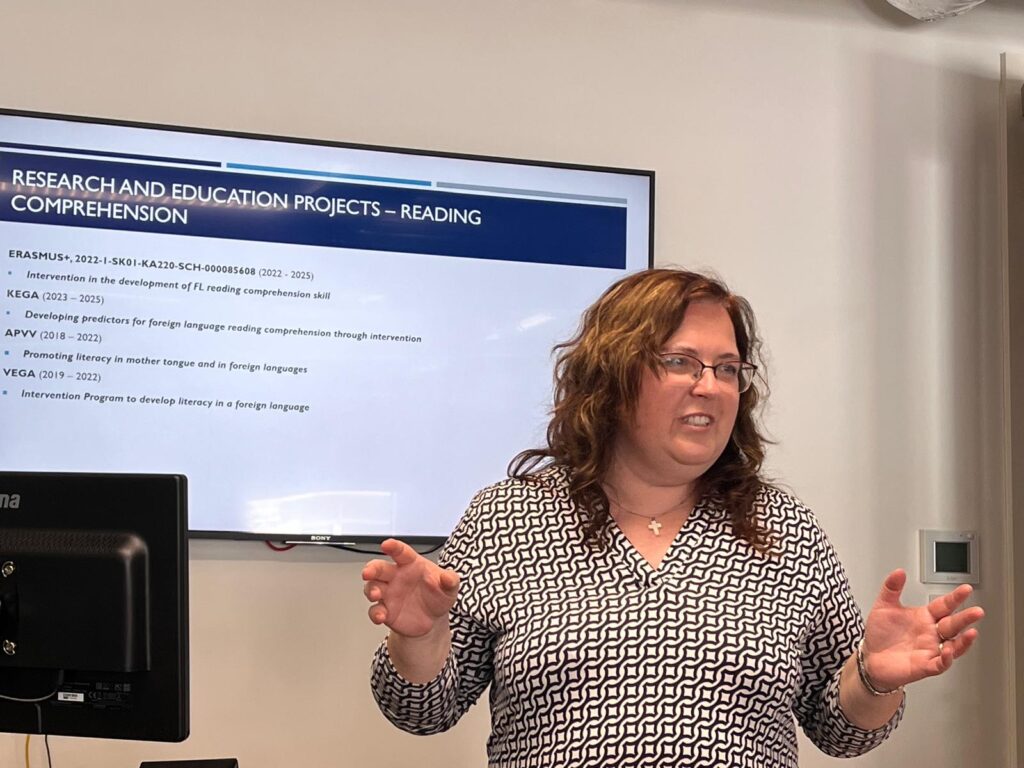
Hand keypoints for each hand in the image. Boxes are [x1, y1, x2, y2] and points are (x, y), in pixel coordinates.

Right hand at [361, 538, 459, 637]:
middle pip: (379, 568)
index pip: (401, 552)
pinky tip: (381, 615)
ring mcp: (389, 593)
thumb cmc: (438, 596)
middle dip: (372, 568)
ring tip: (376, 594)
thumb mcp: (449, 588)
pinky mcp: (386, 610)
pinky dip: (375, 612)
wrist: (433, 621)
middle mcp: (396, 577)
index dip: (393, 547)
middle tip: (368, 572)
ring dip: (371, 589)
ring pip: (372, 587)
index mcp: (411, 564)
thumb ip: (450, 581)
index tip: (387, 545)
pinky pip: (375, 610)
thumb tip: (447, 577)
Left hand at [861, 569, 983, 690]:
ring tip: (971, 633)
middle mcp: (931, 633)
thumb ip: (892, 588)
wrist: (870, 657)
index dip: (955, 597)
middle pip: (953, 624)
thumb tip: (899, 572)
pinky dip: (947, 659)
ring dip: (964, 640)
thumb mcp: (884, 606)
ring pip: (954, 645)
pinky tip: (949, 651)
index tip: (966, 589)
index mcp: (925, 617)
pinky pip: (941, 664)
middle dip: (965, 618)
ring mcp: (930, 649)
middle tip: (977, 611)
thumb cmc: (880, 633)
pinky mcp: (925, 665)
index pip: (944, 605)